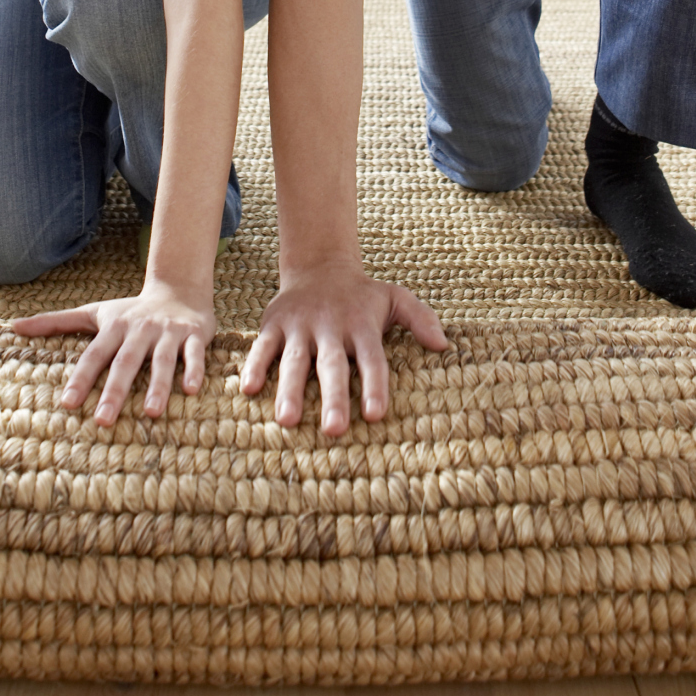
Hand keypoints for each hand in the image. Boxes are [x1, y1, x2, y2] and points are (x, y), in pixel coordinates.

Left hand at [9, 281, 216, 424]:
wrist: (180, 288)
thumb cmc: (130, 311)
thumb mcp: (94, 313)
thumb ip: (56, 322)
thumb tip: (13, 327)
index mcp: (114, 327)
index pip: (94, 355)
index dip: (81, 378)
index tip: (67, 404)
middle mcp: (140, 330)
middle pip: (125, 362)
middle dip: (115, 390)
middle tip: (103, 420)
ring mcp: (168, 332)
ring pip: (162, 360)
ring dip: (158, 385)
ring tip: (151, 412)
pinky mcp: (194, 335)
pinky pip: (195, 354)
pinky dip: (194, 370)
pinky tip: (192, 391)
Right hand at [239, 265, 447, 433]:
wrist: (319, 266)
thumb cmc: (361, 296)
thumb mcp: (395, 298)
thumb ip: (420, 318)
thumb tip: (445, 345)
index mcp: (361, 326)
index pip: (372, 359)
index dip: (374, 385)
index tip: (375, 415)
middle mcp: (331, 327)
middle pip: (332, 365)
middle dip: (333, 397)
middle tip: (334, 430)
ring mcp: (300, 327)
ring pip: (294, 360)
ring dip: (290, 389)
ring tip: (288, 420)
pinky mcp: (274, 325)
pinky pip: (262, 347)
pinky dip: (254, 366)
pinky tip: (249, 390)